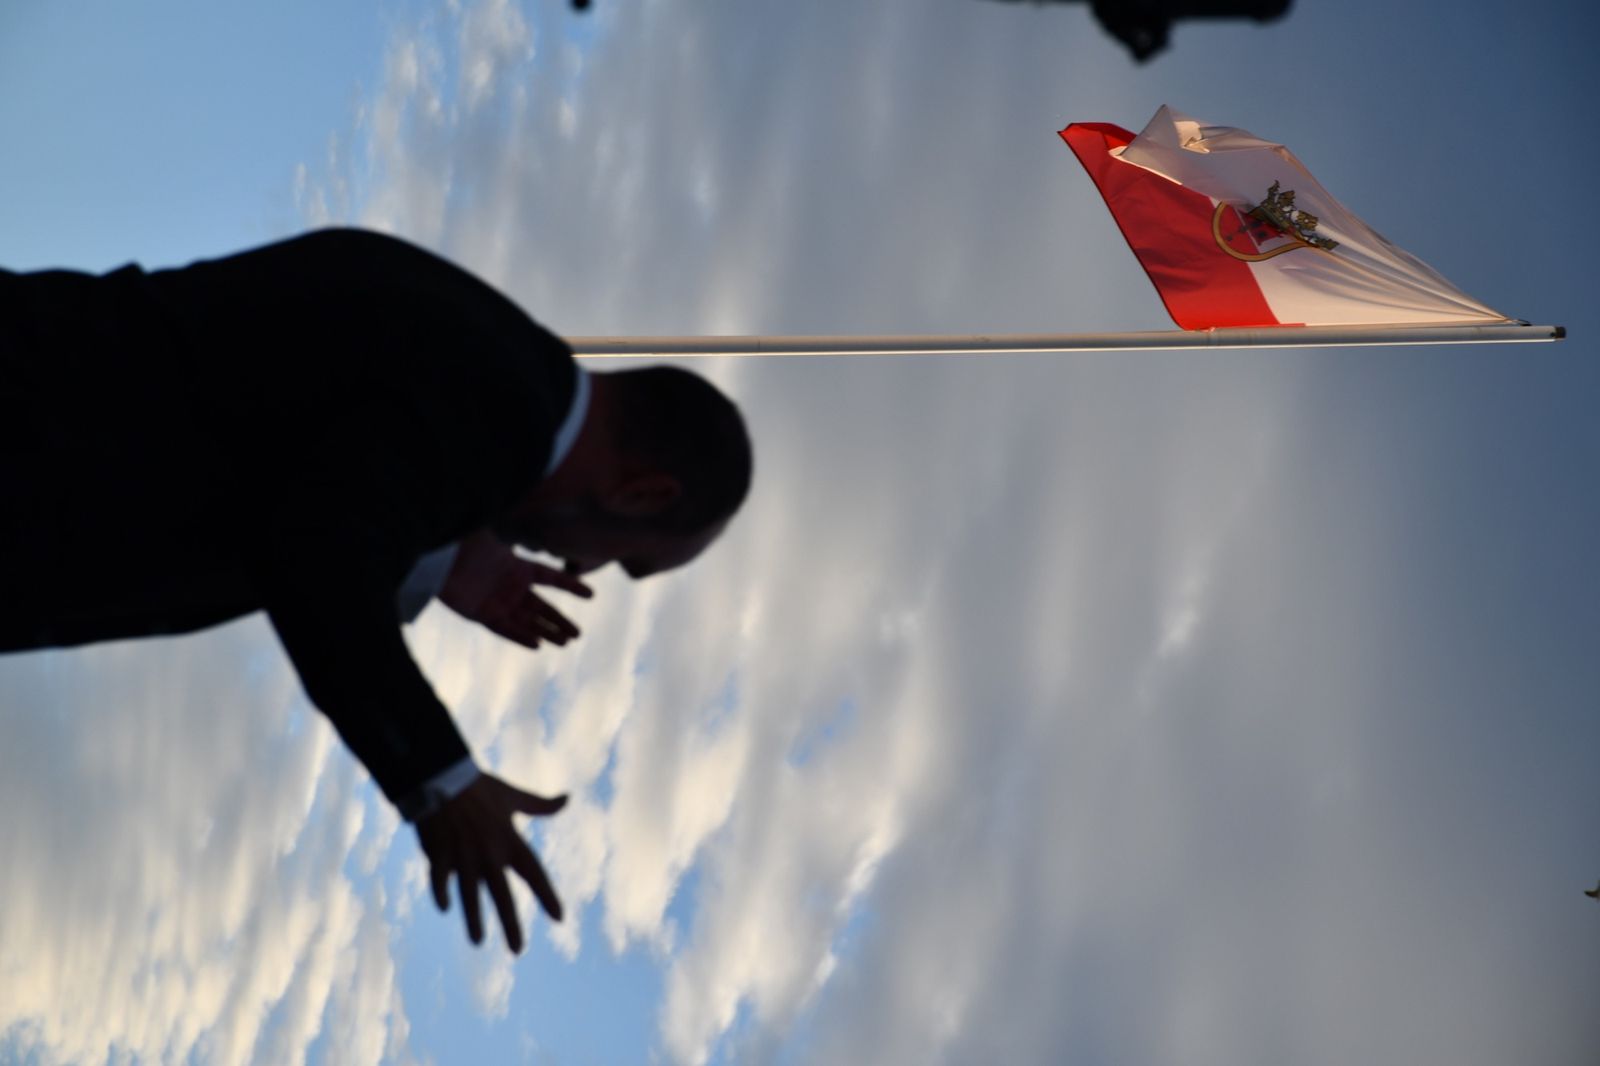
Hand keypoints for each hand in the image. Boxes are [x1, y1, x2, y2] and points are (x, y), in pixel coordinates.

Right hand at [415, 773, 566, 952]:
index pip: (534, 874)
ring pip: (470, 897)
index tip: (559, 917)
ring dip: (474, 920)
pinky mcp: (439, 855)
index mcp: (509, 841)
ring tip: (478, 941)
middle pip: (502, 897)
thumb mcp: (513, 795)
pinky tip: (445, 907)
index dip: (547, 896)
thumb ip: (540, 805)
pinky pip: (439, 881)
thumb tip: (567, 798)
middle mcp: (488, 854)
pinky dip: (441, 894)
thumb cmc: (480, 787)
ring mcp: (462, 857)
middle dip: (510, 925)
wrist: (442, 777)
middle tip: (517, 949)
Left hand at [441, 528, 593, 649]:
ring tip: (565, 642)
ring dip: (546, 632)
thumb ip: (517, 525)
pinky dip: (521, 636)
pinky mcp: (481, 615)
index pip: (550, 578)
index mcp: (517, 567)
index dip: (570, 586)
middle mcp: (510, 587)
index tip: (590, 594)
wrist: (438, 559)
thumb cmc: (466, 544)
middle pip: (541, 607)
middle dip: (559, 620)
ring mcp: (497, 602)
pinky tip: (538, 644)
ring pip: (527, 621)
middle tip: (577, 634)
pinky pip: (505, 629)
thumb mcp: (496, 533)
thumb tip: (538, 501)